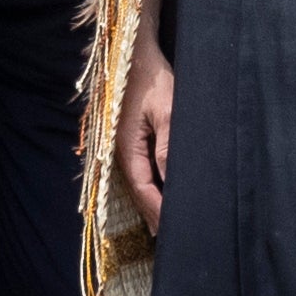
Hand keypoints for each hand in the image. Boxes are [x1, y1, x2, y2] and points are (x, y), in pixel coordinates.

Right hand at [119, 36, 174, 232]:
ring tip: (167, 226)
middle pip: (139, 192)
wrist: (136, 56)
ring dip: (152, 204)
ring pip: (139, 184)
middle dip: (154, 215)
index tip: (174, 229)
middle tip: (173, 239)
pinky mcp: (131, 141)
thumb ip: (168, 147)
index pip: (143, 189)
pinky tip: (163, 196)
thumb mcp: (168, 112)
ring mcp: (125, 147)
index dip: (158, 211)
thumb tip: (171, 181)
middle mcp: (122, 152)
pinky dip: (152, 188)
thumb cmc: (154, 80)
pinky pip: (141, 172)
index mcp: (127, 147)